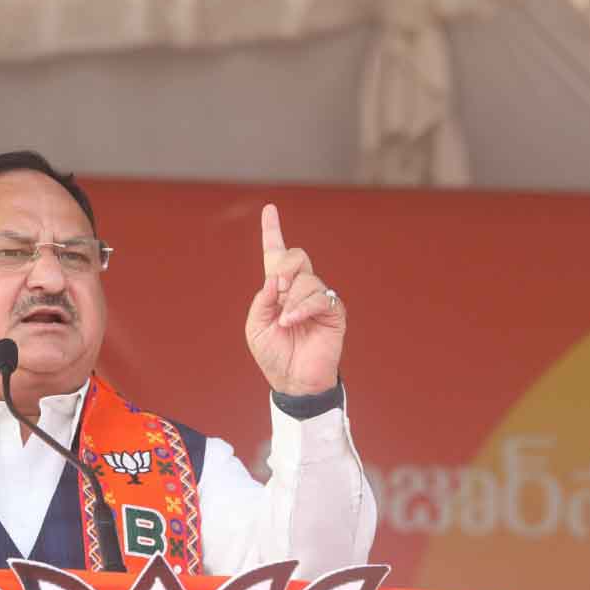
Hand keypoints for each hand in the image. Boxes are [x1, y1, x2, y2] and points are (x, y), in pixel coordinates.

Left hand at [244, 203, 344, 394]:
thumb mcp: (255, 326)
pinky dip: (303, 307)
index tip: (269, 209)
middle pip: (296, 256)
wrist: (293, 380)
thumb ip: (262, 300)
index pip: (276, 254)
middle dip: (285, 266)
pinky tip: (294, 321)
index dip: (272, 231)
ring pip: (307, 279)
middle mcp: (299, 289)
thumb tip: (274, 279)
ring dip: (292, 299)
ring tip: (287, 321)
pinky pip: (320, 296)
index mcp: (278, 290)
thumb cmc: (273, 354)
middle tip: (278, 289)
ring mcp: (317, 298)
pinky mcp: (333, 311)